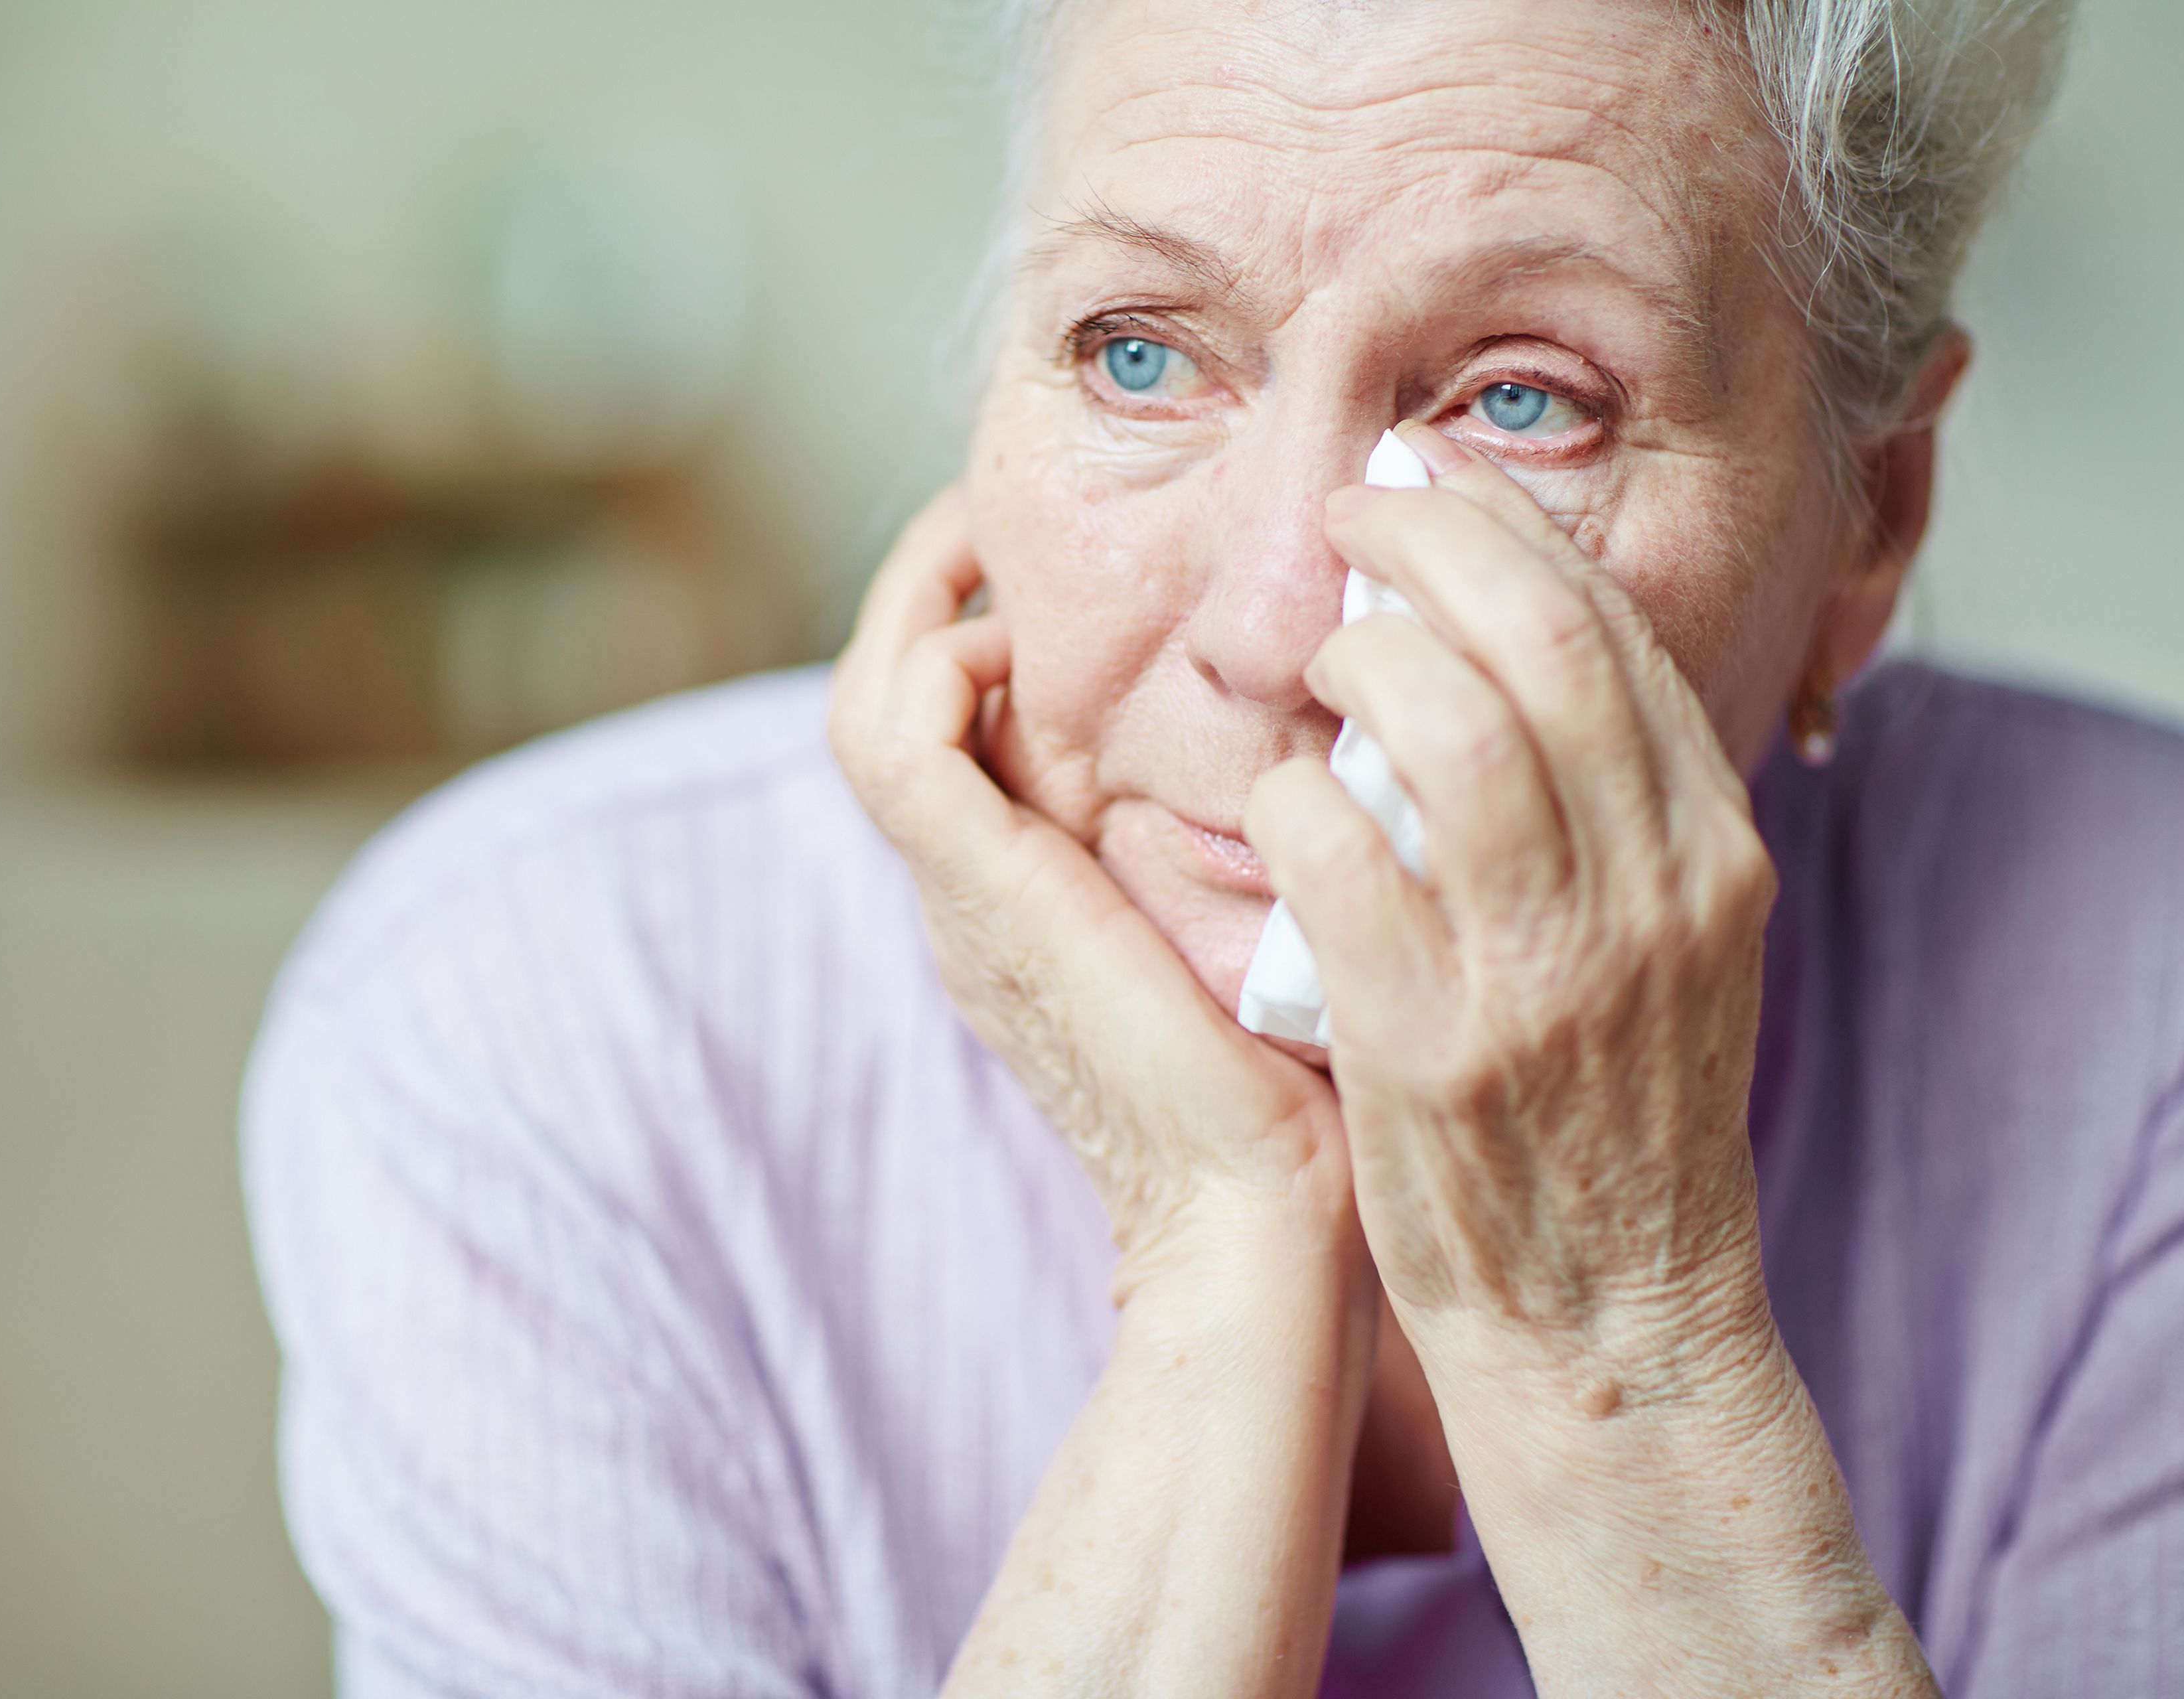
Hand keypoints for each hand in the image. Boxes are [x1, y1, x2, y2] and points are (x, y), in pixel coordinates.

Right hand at [829, 488, 1353, 1283]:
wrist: (1262, 1221)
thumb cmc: (1295, 1090)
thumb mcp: (1251, 931)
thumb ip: (1237, 842)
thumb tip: (1313, 738)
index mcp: (1023, 906)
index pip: (950, 730)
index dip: (975, 623)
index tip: (1049, 553)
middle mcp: (972, 897)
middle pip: (888, 701)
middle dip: (932, 587)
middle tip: (995, 511)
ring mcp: (963, 900)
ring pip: (870, 705)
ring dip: (919, 603)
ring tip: (988, 540)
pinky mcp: (982, 896)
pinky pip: (898, 740)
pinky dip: (931, 659)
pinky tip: (1007, 633)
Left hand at [1245, 424, 1780, 1383]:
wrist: (1615, 1320)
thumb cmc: (1618, 1120)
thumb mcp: (1676, 946)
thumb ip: (1622, 806)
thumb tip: (1523, 641)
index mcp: (1712, 853)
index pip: (1610, 631)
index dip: (1505, 534)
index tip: (1429, 491)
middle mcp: (1644, 891)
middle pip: (1533, 637)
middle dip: (1424, 543)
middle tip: (1348, 521)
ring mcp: (1537, 968)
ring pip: (1437, 722)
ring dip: (1354, 657)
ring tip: (1317, 663)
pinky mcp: (1426, 1044)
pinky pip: (1335, 853)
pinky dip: (1291, 798)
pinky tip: (1279, 802)